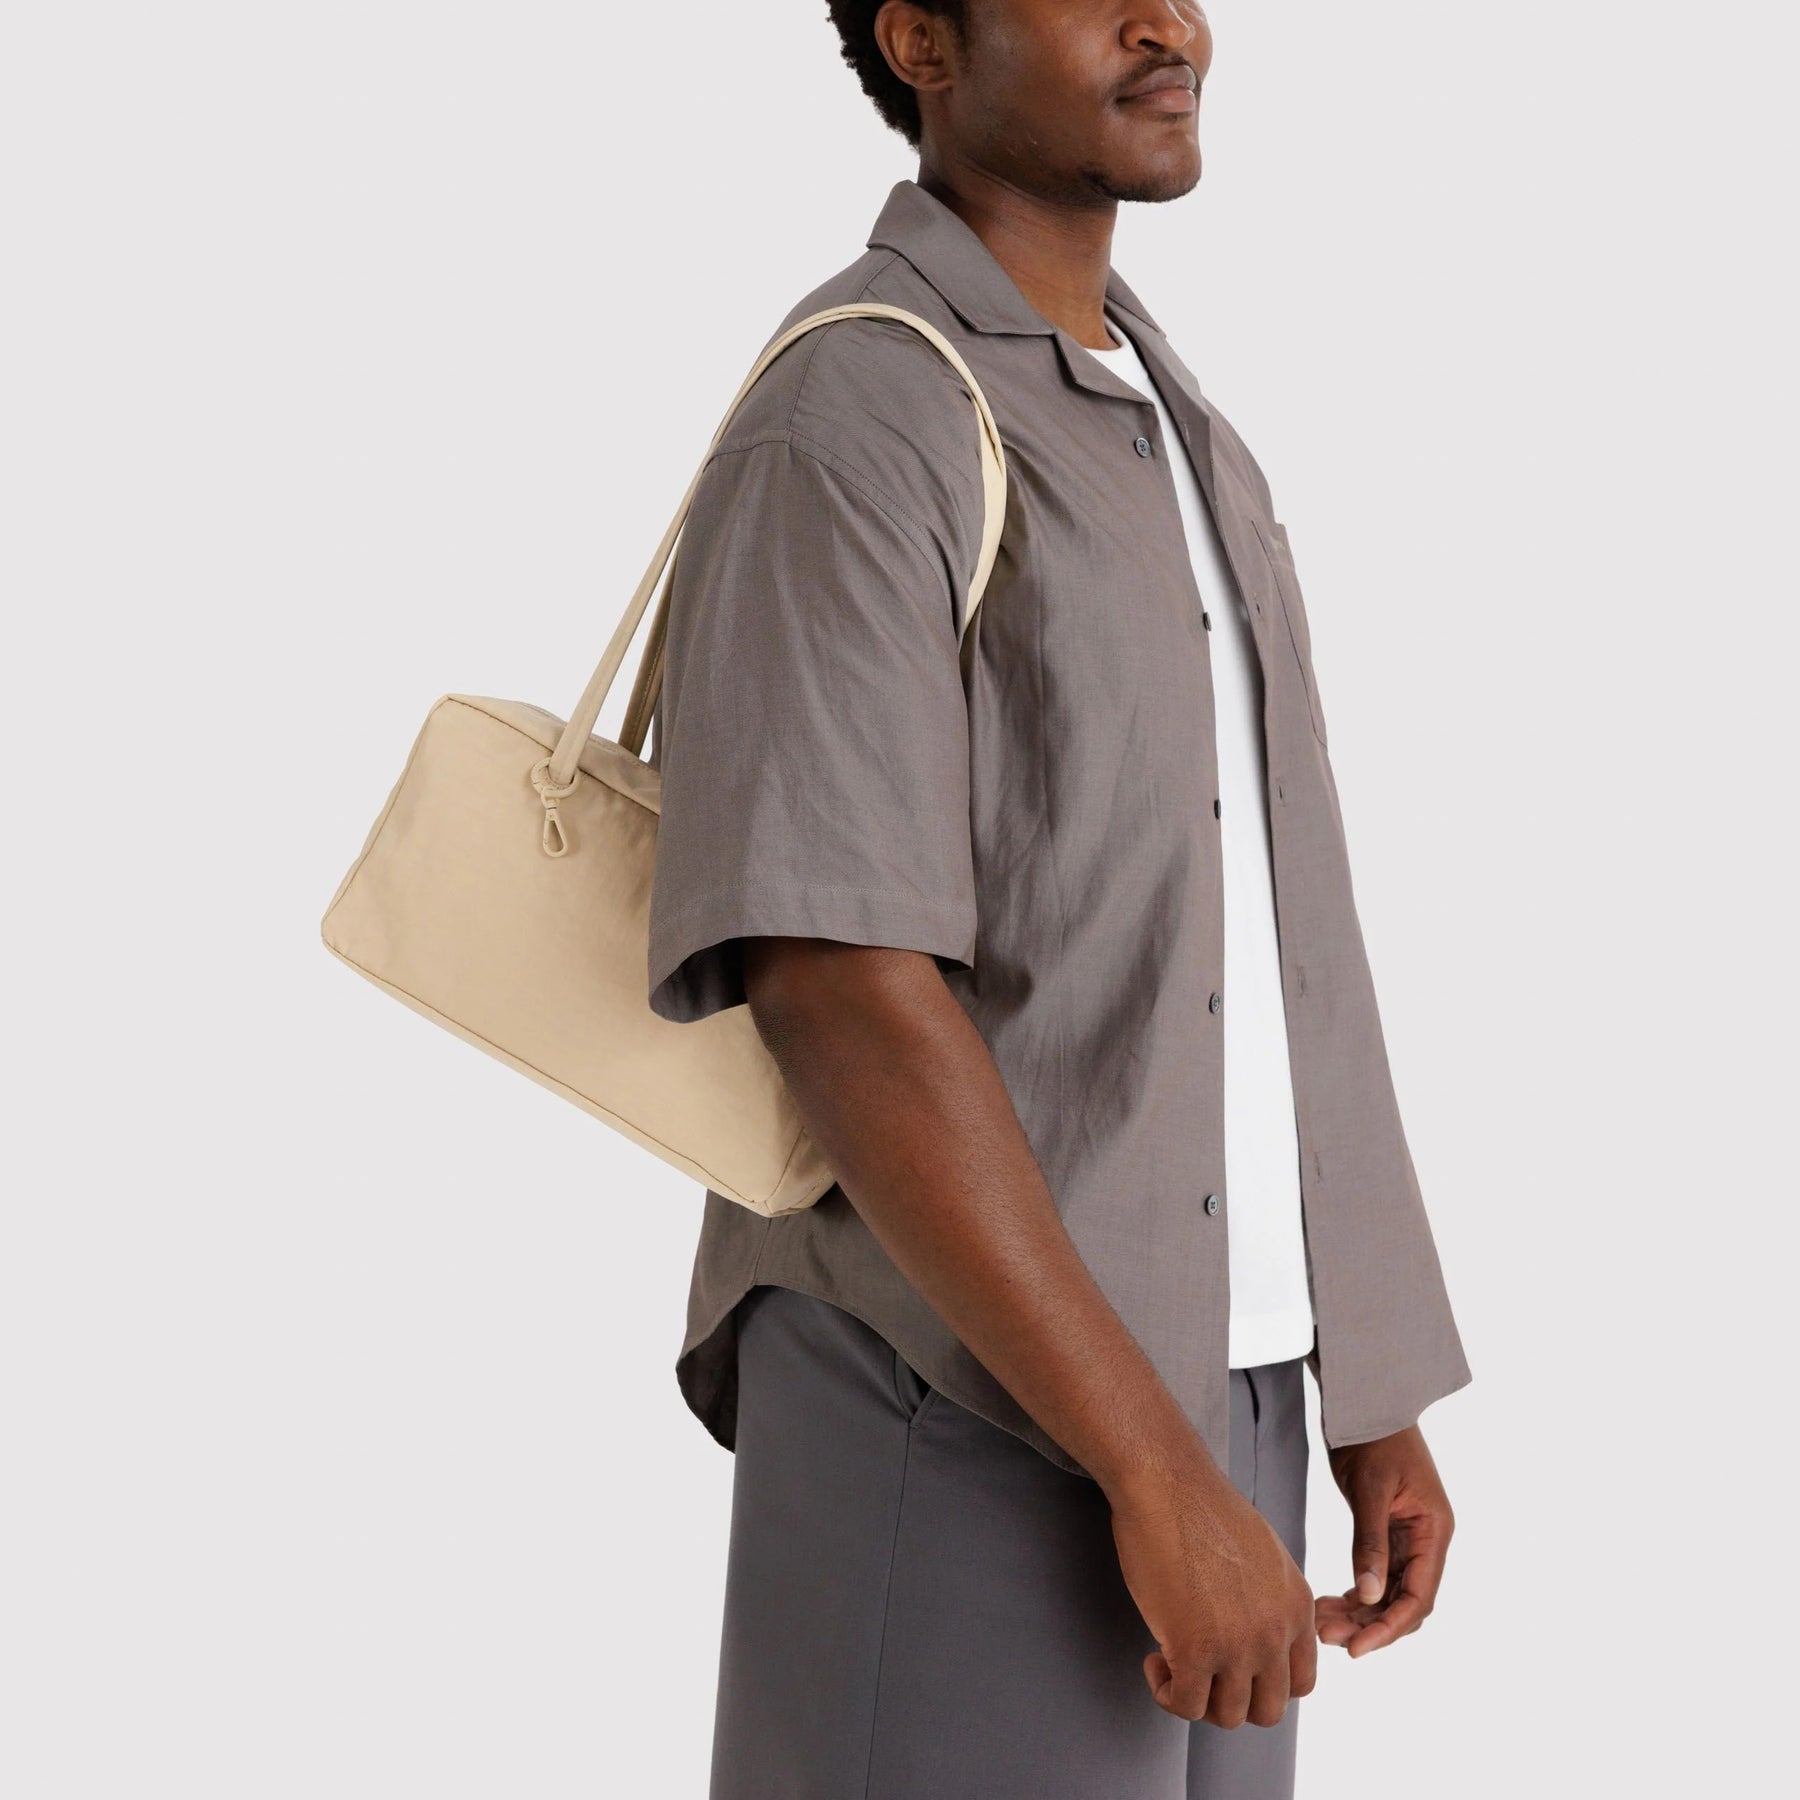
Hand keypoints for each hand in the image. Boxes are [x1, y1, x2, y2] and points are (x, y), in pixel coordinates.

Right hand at [1108, 1449, 1316, 1727]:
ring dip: (1197, 1696)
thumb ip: (1271, 1600)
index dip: (1263, 1683)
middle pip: (1269, 1710)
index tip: (1232, 1664)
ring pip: (1228, 1715)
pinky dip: (1167, 1693)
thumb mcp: (1263, 1555)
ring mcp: (1239, 1645)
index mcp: (1297, 1606)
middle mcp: (1277, 1631)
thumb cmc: (1201, 1508)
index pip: (1302, 1683)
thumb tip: (1254, 1633)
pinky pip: (1185, 1705)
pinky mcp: (1195, 1648)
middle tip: (1202, 1670)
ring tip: (1171, 1660)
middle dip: (1232, 1698)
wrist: (1167, 1482)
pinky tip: (1154, 1659)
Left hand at [1315, 1424, 1453, 1657]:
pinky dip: (1354, 1592)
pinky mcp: (1387, 1533)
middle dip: (1368, 1625)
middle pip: (1403, 1602)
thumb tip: (1368, 1597)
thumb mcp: (1370, 1489)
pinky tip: (1327, 1602)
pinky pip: (1375, 1575)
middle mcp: (1427, 1541)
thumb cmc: (1373, 1438)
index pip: (1419, 1597)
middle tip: (1326, 1636)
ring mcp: (1408, 1538)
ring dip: (1358, 1613)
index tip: (1357, 1649)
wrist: (1365, 1402)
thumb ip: (1370, 1543)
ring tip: (1320, 1623)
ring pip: (1387, 1593)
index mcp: (1434, 1531)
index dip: (1389, 1628)